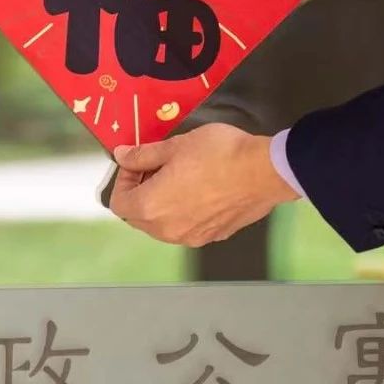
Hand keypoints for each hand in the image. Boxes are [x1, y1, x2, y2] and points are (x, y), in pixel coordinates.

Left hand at [107, 123, 297, 244]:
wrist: (264, 171)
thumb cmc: (219, 155)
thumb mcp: (175, 145)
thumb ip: (143, 155)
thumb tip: (123, 156)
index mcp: (151, 207)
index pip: (119, 203)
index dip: (123, 180)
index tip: (137, 163)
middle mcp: (167, 230)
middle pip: (138, 218)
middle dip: (141, 193)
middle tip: (156, 168)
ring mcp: (192, 237)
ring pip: (163, 226)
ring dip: (162, 205)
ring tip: (180, 178)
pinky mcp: (213, 236)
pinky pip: (188, 228)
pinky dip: (185, 213)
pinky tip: (201, 190)